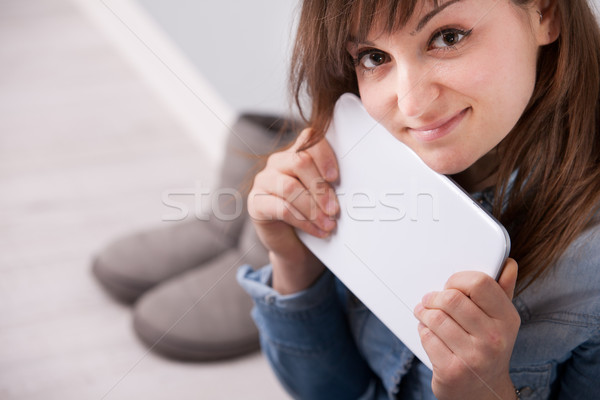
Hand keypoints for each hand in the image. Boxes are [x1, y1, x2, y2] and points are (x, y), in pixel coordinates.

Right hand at [248, 128, 338, 293]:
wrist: (293, 244)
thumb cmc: (312, 214)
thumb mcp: (324, 195)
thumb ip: (332, 183)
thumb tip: (355, 186)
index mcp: (296, 153)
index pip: (309, 139)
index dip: (324, 155)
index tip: (335, 177)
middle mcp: (277, 162)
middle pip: (299, 162)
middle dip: (321, 188)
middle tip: (335, 209)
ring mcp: (263, 181)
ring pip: (289, 187)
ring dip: (313, 208)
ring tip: (328, 224)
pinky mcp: (256, 203)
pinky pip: (280, 208)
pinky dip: (302, 221)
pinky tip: (316, 230)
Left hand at [414, 259, 520, 399]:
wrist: (483, 393)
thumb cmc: (488, 349)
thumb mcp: (501, 321)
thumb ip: (502, 290)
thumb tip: (508, 264)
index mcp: (508, 319)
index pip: (479, 282)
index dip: (458, 279)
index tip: (451, 285)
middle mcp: (494, 338)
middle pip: (451, 298)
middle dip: (434, 297)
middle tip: (430, 300)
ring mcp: (474, 356)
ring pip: (435, 317)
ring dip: (424, 313)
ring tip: (425, 314)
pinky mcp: (452, 370)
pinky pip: (427, 337)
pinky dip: (423, 331)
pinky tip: (429, 333)